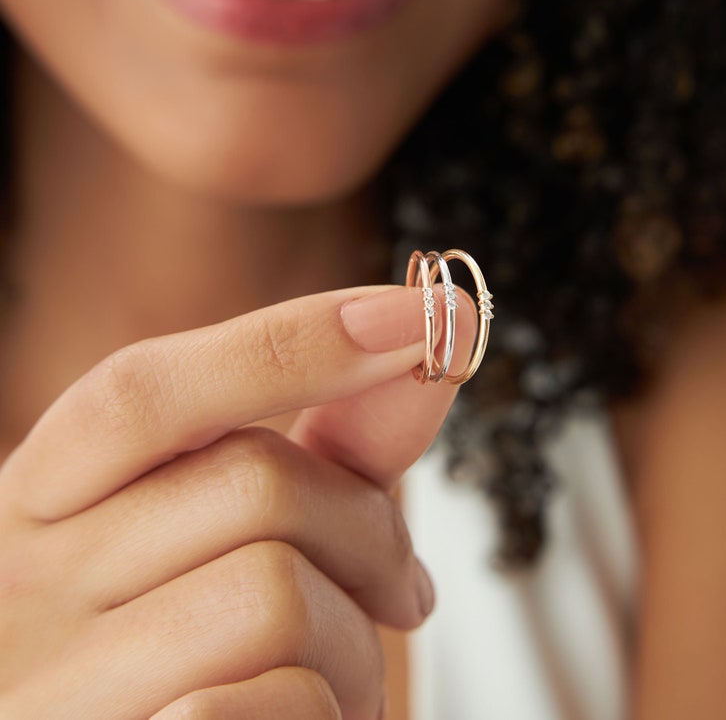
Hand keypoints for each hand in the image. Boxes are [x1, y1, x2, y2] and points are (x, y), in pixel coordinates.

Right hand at [0, 286, 475, 718]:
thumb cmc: (191, 660)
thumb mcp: (239, 539)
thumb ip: (329, 449)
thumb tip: (421, 353)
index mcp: (49, 504)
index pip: (146, 389)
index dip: (297, 339)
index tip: (421, 311)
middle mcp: (22, 584)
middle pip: (251, 480)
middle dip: (368, 531)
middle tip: (400, 589)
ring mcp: (50, 689)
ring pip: (275, 591)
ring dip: (357, 643)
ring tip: (341, 681)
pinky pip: (274, 702)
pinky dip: (326, 712)